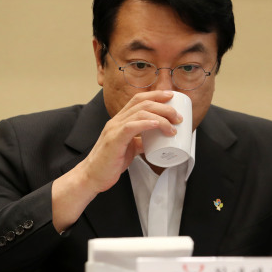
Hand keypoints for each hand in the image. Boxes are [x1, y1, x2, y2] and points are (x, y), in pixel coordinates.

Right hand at [51, 90, 182, 230]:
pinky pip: (131, 126)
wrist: (93, 176)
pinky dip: (147, 123)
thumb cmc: (110, 162)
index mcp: (120, 120)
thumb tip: (157, 140)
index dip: (156, 95)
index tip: (172, 96)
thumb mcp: (130, 148)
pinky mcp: (114, 140)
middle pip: (142, 103)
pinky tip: (158, 124)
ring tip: (173, 126)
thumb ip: (141, 141)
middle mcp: (116, 121)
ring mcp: (114, 129)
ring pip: (140, 112)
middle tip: (178, 117)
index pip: (138, 99)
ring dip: (161, 117)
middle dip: (164, 106)